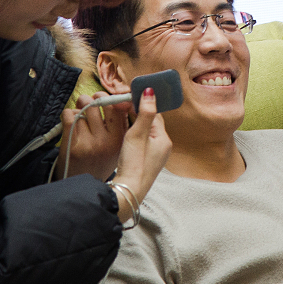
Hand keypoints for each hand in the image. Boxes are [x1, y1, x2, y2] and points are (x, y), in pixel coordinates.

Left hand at [57, 91, 132, 180]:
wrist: (83, 186)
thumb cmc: (100, 162)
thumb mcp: (117, 147)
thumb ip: (121, 125)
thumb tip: (120, 99)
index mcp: (120, 140)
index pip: (118, 107)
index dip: (109, 98)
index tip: (104, 99)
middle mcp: (106, 141)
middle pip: (99, 102)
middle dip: (92, 99)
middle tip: (89, 103)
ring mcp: (89, 143)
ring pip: (83, 107)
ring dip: (79, 108)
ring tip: (80, 115)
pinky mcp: (72, 144)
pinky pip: (69, 115)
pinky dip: (68, 114)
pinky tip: (71, 122)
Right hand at [108, 88, 172, 223]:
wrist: (129, 191)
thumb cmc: (134, 164)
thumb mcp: (138, 135)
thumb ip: (145, 113)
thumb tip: (151, 91)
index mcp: (164, 138)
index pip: (154, 112)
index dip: (141, 102)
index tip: (127, 95)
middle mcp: (162, 146)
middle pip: (150, 120)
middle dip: (136, 110)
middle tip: (119, 102)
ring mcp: (155, 154)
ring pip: (145, 130)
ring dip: (133, 121)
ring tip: (118, 112)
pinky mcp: (146, 161)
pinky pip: (141, 140)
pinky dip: (133, 132)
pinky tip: (122, 132)